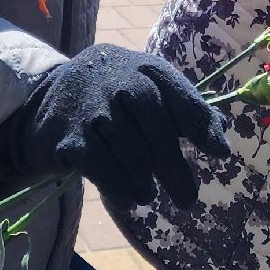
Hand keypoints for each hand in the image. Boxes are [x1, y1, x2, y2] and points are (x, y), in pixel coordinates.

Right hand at [0, 44, 232, 209]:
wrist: (47, 95)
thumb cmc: (113, 95)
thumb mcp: (148, 89)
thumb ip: (185, 110)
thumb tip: (221, 140)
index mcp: (145, 68)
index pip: (179, 94)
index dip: (201, 125)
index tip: (220, 155)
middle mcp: (119, 80)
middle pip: (157, 126)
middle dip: (174, 167)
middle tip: (187, 200)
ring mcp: (93, 107)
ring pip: (131, 151)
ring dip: (144, 181)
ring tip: (148, 195)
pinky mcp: (70, 135)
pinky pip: (102, 167)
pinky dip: (119, 188)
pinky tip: (128, 200)